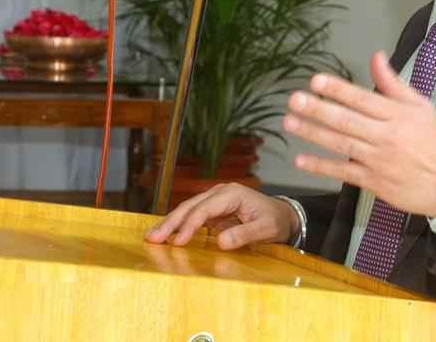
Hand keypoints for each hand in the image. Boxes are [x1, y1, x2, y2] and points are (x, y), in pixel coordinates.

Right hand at [144, 183, 298, 249]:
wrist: (283, 215)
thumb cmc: (275, 221)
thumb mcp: (265, 229)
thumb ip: (244, 234)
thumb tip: (221, 242)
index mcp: (232, 194)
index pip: (205, 209)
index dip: (190, 225)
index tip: (179, 242)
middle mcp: (220, 193)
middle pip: (190, 206)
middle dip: (171, 222)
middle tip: (153, 237)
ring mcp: (215, 200)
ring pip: (187, 209)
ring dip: (170, 223)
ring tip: (152, 236)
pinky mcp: (213, 209)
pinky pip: (192, 216)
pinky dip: (179, 225)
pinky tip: (167, 234)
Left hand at [284, 51, 435, 217]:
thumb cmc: (430, 141)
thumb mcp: (419, 106)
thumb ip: (393, 83)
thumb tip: (376, 56)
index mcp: (397, 115)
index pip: (363, 99)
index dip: (338, 89)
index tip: (316, 80)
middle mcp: (386, 136)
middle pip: (347, 120)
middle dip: (319, 109)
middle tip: (295, 99)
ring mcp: (378, 160)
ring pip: (341, 144)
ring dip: (313, 133)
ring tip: (289, 122)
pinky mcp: (373, 181)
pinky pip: (343, 172)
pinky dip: (321, 166)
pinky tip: (300, 159)